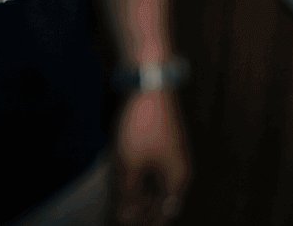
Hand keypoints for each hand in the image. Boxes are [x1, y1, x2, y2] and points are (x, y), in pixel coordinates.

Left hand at [108, 89, 189, 224]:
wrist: (149, 81)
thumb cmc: (143, 125)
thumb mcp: (129, 165)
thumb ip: (127, 195)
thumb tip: (124, 219)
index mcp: (177, 181)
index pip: (162, 215)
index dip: (144, 224)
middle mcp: (179, 170)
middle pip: (159, 201)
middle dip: (138, 211)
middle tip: (113, 216)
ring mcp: (171, 153)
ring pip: (153, 184)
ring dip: (135, 194)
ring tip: (114, 200)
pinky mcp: (160, 140)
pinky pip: (149, 167)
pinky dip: (135, 176)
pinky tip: (119, 176)